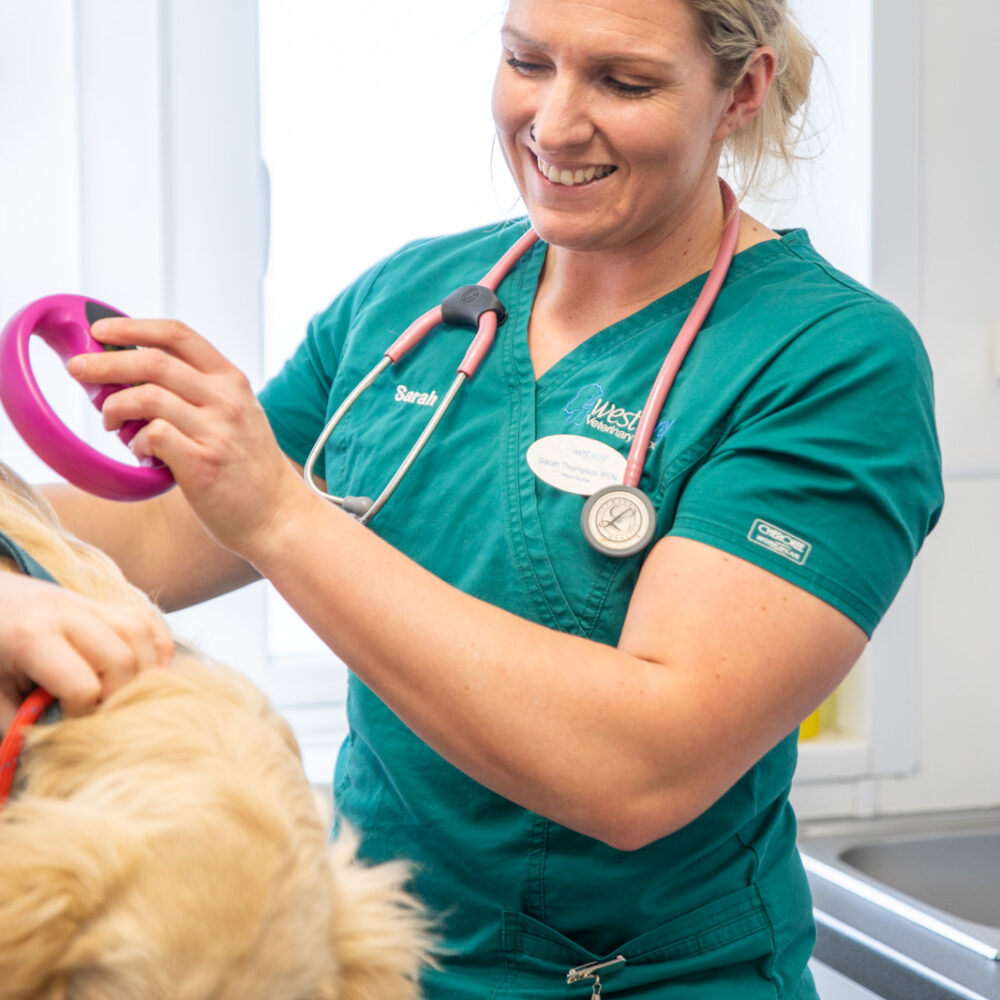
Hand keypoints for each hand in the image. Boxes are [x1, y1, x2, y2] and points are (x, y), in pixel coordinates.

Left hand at [0, 574, 173, 729]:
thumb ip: (23, 722)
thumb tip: (61, 748)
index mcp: (31, 638)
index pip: (83, 687)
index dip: (82, 714)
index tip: (66, 721)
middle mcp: (67, 614)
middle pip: (121, 659)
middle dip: (120, 696)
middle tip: (101, 711)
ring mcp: (90, 603)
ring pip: (140, 635)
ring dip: (144, 671)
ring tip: (126, 693)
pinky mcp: (106, 602)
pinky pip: (147, 620)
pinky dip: (155, 648)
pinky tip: (142, 671)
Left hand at [66, 318, 309, 555]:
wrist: (277, 515)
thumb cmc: (247, 467)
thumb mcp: (235, 414)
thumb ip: (197, 391)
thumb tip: (131, 373)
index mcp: (232, 380)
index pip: (178, 336)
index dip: (133, 327)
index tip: (102, 331)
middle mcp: (226, 400)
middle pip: (152, 361)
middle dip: (104, 363)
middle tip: (78, 370)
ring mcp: (216, 431)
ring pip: (145, 397)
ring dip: (115, 408)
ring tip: (114, 424)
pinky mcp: (202, 464)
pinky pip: (151, 436)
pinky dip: (135, 442)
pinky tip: (142, 454)